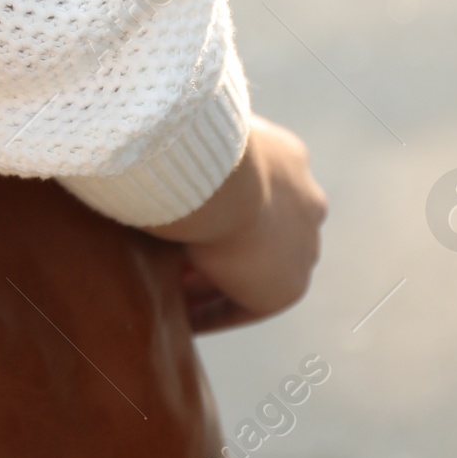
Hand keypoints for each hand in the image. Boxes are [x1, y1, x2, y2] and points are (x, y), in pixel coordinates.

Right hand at [145, 116, 326, 323]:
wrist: (224, 181)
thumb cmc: (195, 149)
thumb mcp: (192, 137)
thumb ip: (187, 148)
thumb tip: (150, 152)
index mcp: (287, 160)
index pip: (255, 192)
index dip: (217, 212)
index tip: (186, 225)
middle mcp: (306, 203)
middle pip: (261, 235)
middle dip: (221, 248)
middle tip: (175, 263)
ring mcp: (304, 247)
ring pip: (255, 271)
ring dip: (215, 283)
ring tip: (172, 296)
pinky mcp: (289, 287)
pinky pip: (247, 306)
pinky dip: (215, 313)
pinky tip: (181, 321)